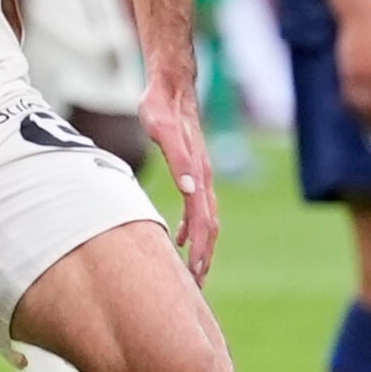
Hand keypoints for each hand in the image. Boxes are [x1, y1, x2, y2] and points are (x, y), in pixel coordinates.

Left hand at [140, 66, 219, 281]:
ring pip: (206, 219)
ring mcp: (201, 175)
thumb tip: (189, 189)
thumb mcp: (162, 128)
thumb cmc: (161, 105)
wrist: (171, 85)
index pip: (202, 219)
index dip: (200, 247)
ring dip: (200, 246)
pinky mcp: (193, 171)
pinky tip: (177, 239)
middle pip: (209, 226)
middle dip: (204, 256)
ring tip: (193, 272)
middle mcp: (204, 177)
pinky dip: (190, 227)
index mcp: (198, 173)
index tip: (196, 271)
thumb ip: (177, 157)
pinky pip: (197, 207)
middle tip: (196, 286)